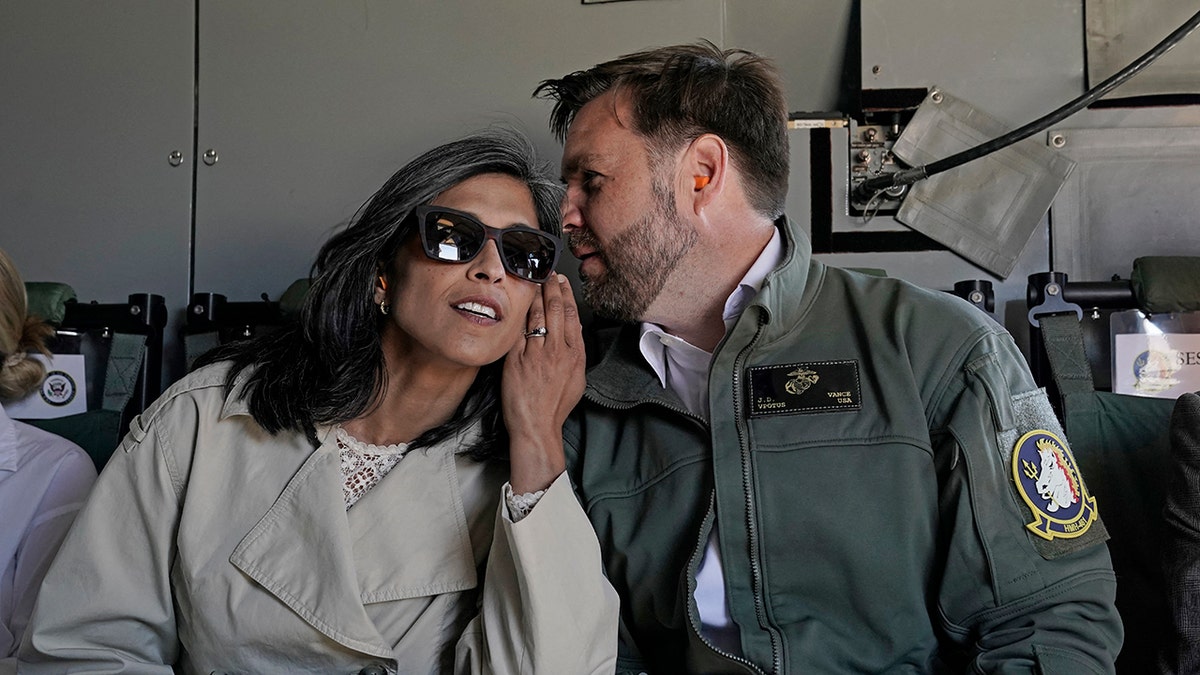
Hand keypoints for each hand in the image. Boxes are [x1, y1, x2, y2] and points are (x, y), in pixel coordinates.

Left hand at [501, 274, 584, 493]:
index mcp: (574, 354)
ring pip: (535, 315)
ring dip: (534, 294)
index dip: (566, 294)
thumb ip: (576, 351)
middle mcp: (556, 351)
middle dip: (550, 287)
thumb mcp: (576, 377)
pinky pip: (516, 330)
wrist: (536, 426)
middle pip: (554, 309)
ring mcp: (535, 354)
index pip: (571, 315)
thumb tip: (574, 329)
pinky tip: (515, 301)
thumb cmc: (555, 405)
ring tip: (532, 280)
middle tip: (546, 273)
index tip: (561, 281)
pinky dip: (517, 313)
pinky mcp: (515, 360)